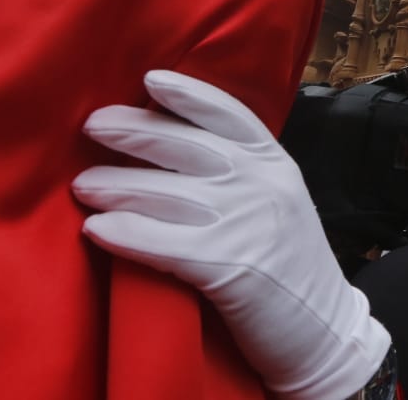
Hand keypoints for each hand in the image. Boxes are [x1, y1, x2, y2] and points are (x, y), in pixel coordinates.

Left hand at [73, 70, 390, 399]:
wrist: (325, 328)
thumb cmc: (292, 265)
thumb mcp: (279, 202)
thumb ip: (241, 174)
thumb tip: (174, 148)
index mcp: (275, 163)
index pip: (229, 115)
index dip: (189, 95)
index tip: (151, 80)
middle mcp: (262, 184)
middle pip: (186, 146)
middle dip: (134, 131)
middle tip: (92, 125)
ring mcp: (247, 222)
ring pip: (166, 193)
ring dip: (116, 185)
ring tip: (83, 184)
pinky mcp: (229, 266)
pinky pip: (163, 242)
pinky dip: (126, 233)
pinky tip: (98, 228)